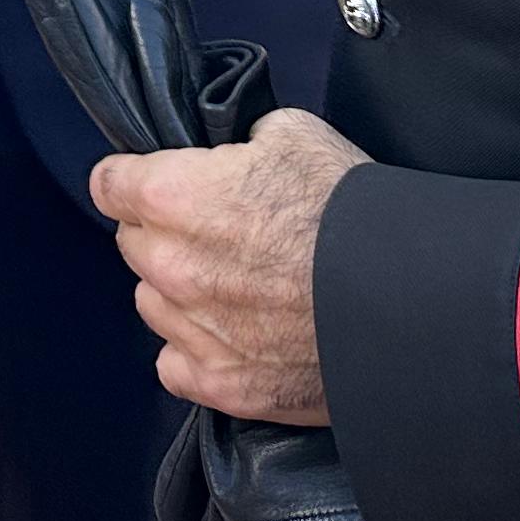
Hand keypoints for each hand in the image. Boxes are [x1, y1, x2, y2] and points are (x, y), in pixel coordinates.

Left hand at [92, 109, 366, 424]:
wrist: (410, 299)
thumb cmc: (351, 210)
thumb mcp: (292, 135)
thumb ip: (236, 143)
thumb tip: (228, 157)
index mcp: (171, 196)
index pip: (109, 184)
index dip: (135, 180)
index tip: (158, 185)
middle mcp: (168, 266)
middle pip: (134, 244)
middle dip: (164, 235)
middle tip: (218, 235)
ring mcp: (193, 330)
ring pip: (153, 304)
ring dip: (179, 293)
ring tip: (235, 288)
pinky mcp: (224, 385)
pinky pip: (176, 366)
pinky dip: (196, 352)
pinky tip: (233, 337)